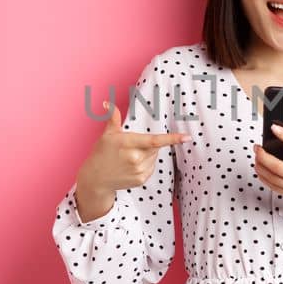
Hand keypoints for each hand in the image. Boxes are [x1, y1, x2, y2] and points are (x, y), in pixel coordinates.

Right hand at [76, 101, 190, 199]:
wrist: (95, 179)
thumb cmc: (101, 154)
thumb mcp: (107, 135)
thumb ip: (113, 118)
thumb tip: (107, 103)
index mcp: (129, 143)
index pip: (154, 140)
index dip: (172, 139)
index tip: (187, 137)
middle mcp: (135, 158)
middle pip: (155, 147)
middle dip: (147, 145)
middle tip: (132, 147)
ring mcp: (139, 170)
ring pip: (154, 157)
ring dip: (147, 155)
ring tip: (129, 157)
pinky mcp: (141, 180)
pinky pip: (151, 168)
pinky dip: (146, 165)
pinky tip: (132, 166)